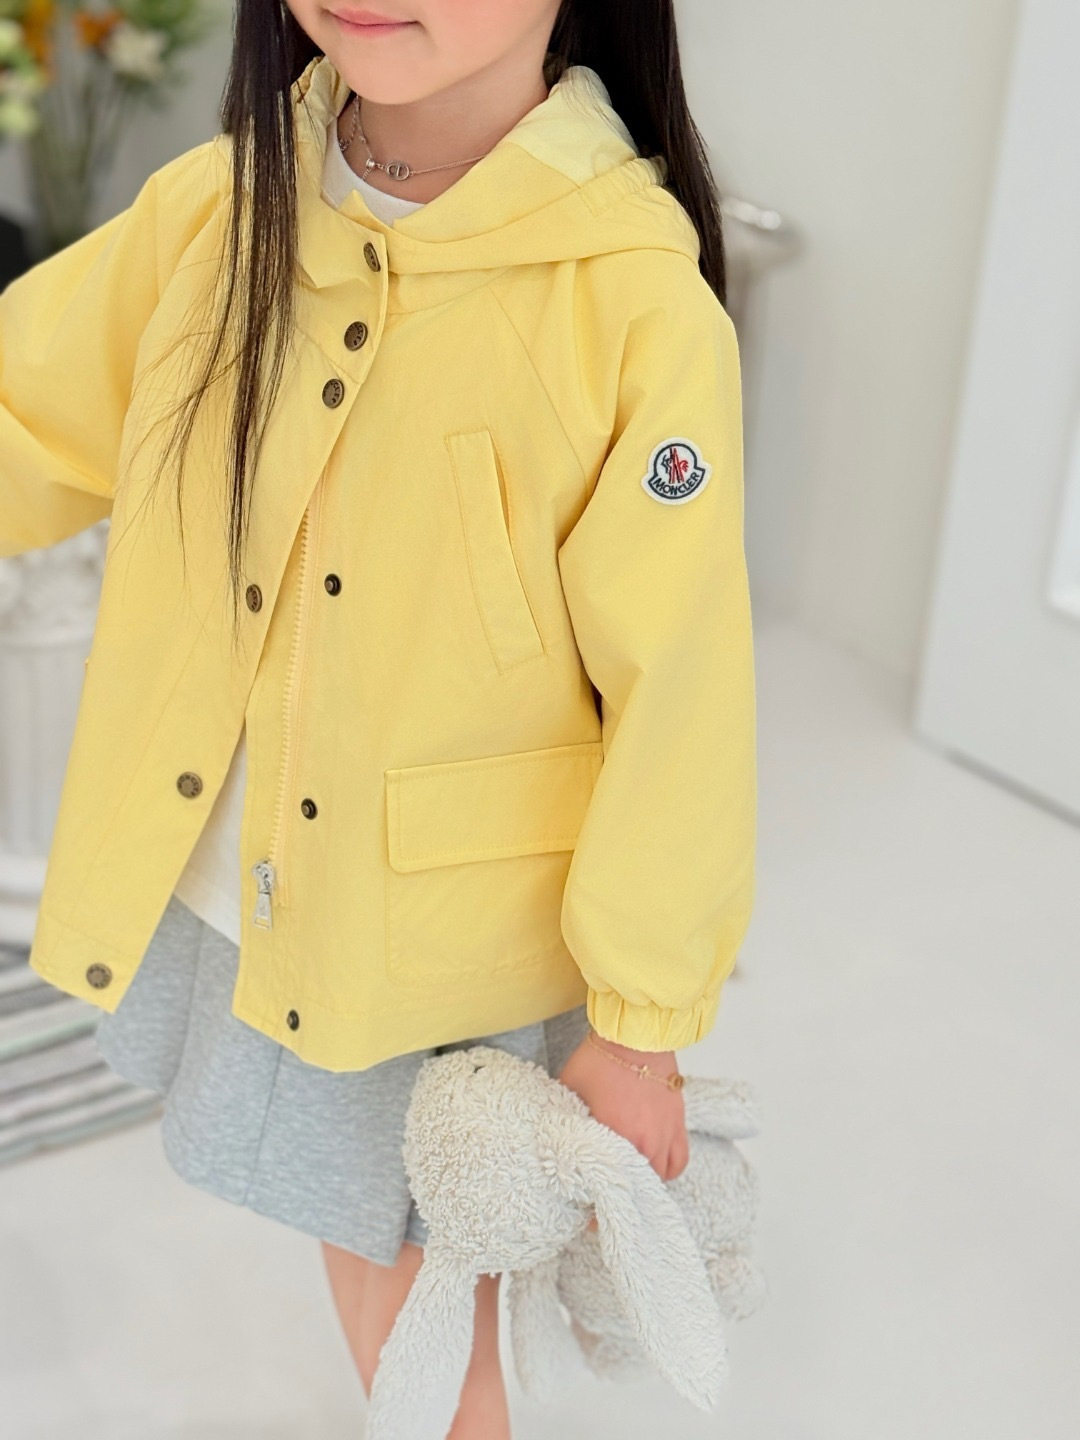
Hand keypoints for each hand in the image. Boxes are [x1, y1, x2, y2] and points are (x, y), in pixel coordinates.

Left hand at [557, 1029, 688, 1231]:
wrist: (636, 1033)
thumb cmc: (599, 1058)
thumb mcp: (569, 1090)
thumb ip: (565, 1122)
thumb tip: (552, 1143)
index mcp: (616, 1137)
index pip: (605, 1187)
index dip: (595, 1209)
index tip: (585, 1219)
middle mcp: (645, 1142)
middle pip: (634, 1189)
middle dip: (618, 1200)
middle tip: (602, 1204)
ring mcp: (666, 1134)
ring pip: (657, 1179)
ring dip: (641, 1186)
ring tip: (625, 1189)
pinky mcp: (678, 1124)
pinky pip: (678, 1162)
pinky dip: (666, 1171)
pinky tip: (651, 1169)